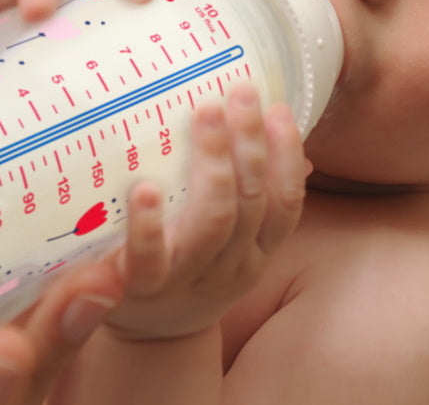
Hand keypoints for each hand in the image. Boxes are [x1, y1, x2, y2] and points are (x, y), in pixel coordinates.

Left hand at [103, 84, 307, 340]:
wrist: (149, 336)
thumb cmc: (189, 265)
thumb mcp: (229, 237)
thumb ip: (249, 187)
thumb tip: (278, 121)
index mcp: (256, 250)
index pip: (286, 202)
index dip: (287, 155)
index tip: (278, 107)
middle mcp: (231, 266)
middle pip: (252, 202)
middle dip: (250, 142)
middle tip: (240, 92)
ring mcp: (188, 279)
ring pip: (214, 222)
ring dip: (215, 164)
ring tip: (205, 113)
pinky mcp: (141, 290)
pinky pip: (150, 259)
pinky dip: (148, 224)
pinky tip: (144, 187)